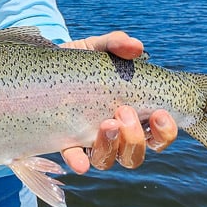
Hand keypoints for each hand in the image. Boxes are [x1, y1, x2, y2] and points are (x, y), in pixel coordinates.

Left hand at [58, 31, 179, 173]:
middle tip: (124, 111)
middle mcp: (115, 135)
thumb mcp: (98, 48)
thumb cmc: (81, 61)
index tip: (160, 113)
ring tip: (107, 123)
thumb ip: (117, 44)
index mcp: (133, 115)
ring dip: (112, 146)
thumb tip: (136, 47)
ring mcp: (90, 141)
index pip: (158, 135)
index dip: (164, 132)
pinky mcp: (66, 143)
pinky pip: (76, 160)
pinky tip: (79, 161)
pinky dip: (79, 162)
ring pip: (109, 160)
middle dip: (135, 138)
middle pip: (134, 154)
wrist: (43, 66)